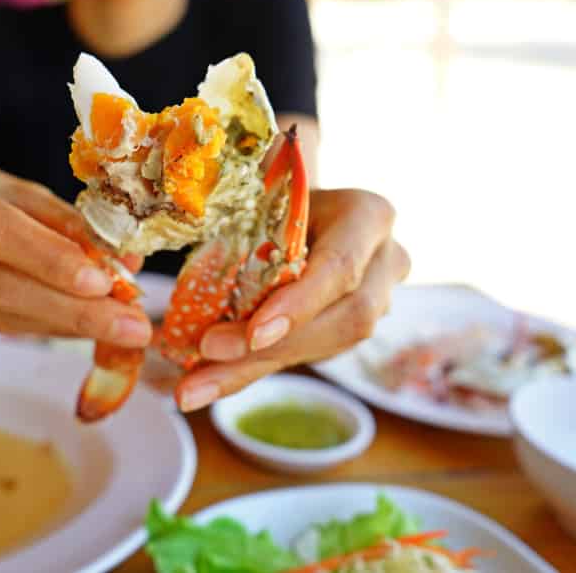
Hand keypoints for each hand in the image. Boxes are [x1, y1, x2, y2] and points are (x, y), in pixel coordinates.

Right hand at [0, 145, 151, 343]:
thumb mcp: (17, 188)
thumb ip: (65, 222)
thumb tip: (124, 264)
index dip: (47, 258)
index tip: (105, 282)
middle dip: (71, 309)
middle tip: (131, 325)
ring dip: (64, 322)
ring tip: (117, 326)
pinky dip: (39, 327)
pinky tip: (74, 324)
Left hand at [176, 189, 408, 410]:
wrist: (297, 201)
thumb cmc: (274, 189)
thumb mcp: (265, 192)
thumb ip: (249, 222)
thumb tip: (192, 247)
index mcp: (368, 216)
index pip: (341, 267)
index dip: (300, 305)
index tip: (256, 335)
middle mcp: (383, 262)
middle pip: (341, 320)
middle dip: (272, 347)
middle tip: (207, 354)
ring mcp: (374, 301)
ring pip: (323, 347)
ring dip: (252, 369)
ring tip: (192, 386)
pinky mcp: (344, 329)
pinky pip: (300, 355)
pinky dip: (248, 370)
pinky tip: (203, 384)